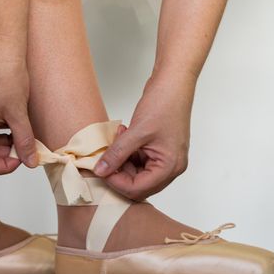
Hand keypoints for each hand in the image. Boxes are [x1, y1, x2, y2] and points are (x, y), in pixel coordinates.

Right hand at [0, 37, 36, 174]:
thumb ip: (24, 141)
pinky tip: (8, 116)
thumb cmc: (6, 72)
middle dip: (4, 152)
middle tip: (23, 141)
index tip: (22, 157)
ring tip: (17, 124)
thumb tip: (30, 161)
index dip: (5, 166)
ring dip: (1, 140)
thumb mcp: (19, 112)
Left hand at [93, 73, 195, 199]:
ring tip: (116, 140)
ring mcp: (165, 159)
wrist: (173, 83)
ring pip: (136, 174)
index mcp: (170, 167)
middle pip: (137, 185)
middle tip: (106, 156)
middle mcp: (170, 168)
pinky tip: (122, 136)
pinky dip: (126, 153)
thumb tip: (100, 171)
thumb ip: (117, 154)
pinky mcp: (158, 151)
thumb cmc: (163, 105)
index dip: (116, 181)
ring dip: (121, 161)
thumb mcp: (136, 132)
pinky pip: (138, 161)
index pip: (138, 189)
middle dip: (118, 173)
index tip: (101, 168)